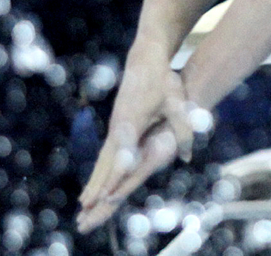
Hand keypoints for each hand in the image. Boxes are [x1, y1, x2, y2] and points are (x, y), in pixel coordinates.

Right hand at [76, 58, 194, 232]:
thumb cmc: (161, 80)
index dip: (115, 178)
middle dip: (96, 189)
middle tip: (86, 212)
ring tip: (83, 206)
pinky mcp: (115, 127)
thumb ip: (183, 129)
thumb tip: (188, 155)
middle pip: (105, 164)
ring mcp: (114, 128)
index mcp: (130, 123)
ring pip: (102, 161)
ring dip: (93, 183)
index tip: (107, 196)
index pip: (121, 157)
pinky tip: (93, 185)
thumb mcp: (176, 103)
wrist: (144, 59)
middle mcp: (117, 128)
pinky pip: (105, 155)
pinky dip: (98, 171)